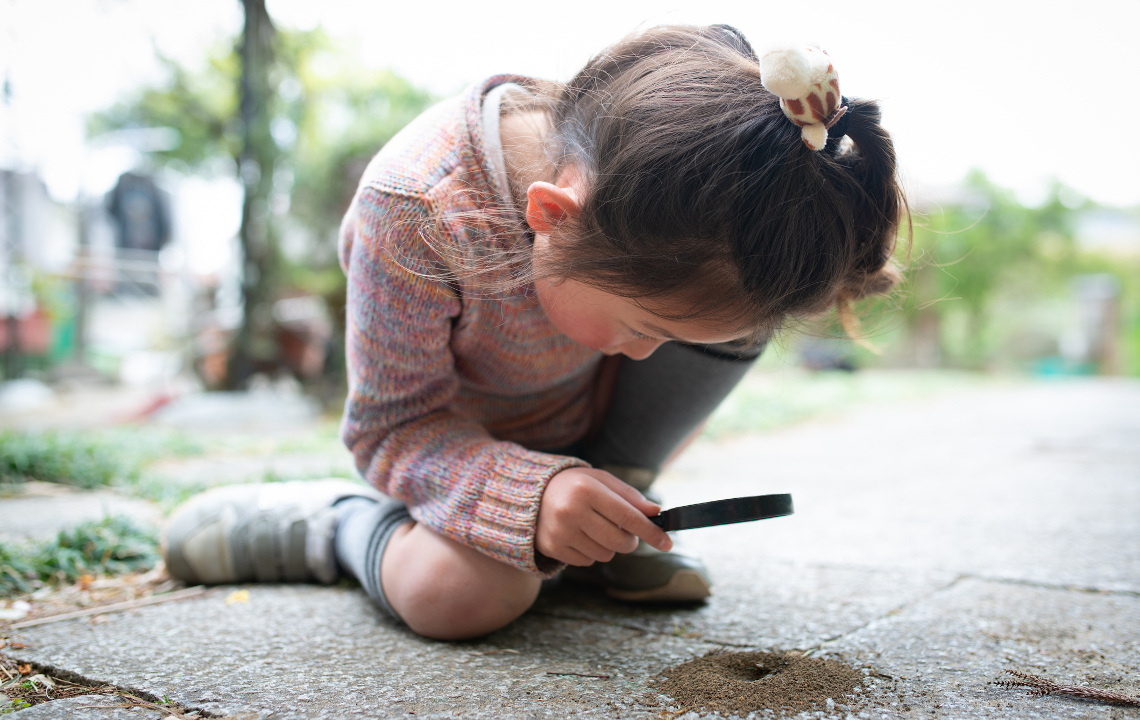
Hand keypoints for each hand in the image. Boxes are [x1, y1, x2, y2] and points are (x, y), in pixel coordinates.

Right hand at [536, 467, 672, 565]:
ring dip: (609, 546)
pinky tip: (580, 536)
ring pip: (605, 555)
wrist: (530, 495)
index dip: (651, 531)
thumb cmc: (574, 486)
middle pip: (619, 541)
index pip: (628, 516)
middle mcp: (571, 511)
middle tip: (627, 533)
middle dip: (630, 541)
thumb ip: (629, 496)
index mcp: (586, 489)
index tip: (667, 543)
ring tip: (595, 528)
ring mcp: (560, 532)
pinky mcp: (552, 548)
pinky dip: (591, 552)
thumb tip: (655, 512)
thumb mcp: (601, 480)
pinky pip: (587, 562)